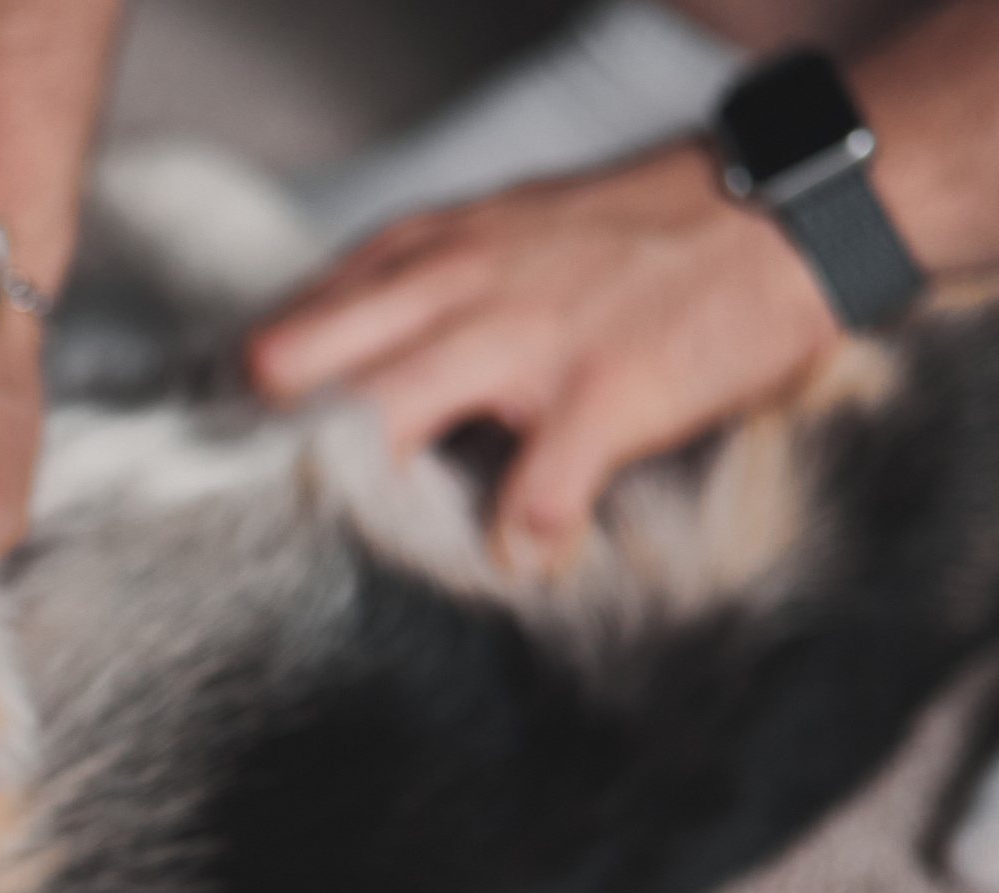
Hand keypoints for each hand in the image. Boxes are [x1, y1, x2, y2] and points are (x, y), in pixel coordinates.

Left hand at [245, 142, 842, 572]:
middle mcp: (447, 290)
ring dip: (356, 495)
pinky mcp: (602, 391)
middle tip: (271, 525)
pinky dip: (518, 542)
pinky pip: (533, 491)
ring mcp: (522, 341)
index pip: (280, 332)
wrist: (780, 208)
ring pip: (381, 417)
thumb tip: (313, 371)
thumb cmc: (625, 238)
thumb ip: (402, 296)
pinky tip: (518, 564)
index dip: (243, 415)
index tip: (230, 480)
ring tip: (356, 557)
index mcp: (415, 256)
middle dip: (266, 449)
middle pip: (292, 368)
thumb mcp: (488, 236)